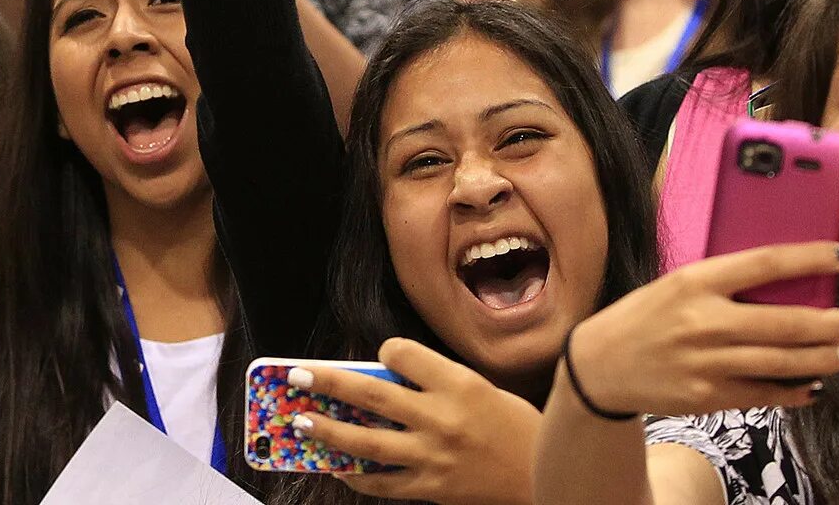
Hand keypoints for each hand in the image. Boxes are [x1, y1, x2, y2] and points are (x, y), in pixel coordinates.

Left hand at [289, 339, 539, 504]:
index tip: (382, 354)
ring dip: (329, 430)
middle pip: (372, 395)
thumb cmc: (515, 429)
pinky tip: (336, 466)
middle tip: (297, 376)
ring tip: (302, 421)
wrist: (541, 478)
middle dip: (329, 383)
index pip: (403, 354)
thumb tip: (388, 380)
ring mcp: (432, 457)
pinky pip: (382, 483)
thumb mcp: (483, 391)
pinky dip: (356, 474)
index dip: (387, 351)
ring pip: (367, 442)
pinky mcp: (430, 489)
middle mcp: (442, 418)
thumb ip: (439, 383)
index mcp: (459, 384)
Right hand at [565, 242, 838, 417]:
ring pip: (781, 362)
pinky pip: (763, 394)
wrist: (602, 365)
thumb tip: (785, 279)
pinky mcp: (708, 396)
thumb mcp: (678, 283)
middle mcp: (704, 321)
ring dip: (821, 359)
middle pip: (783, 322)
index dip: (810, 259)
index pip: (766, 263)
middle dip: (825, 324)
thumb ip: (724, 281)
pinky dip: (795, 392)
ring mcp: (707, 362)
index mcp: (696, 281)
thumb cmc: (646, 316)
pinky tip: (813, 386)